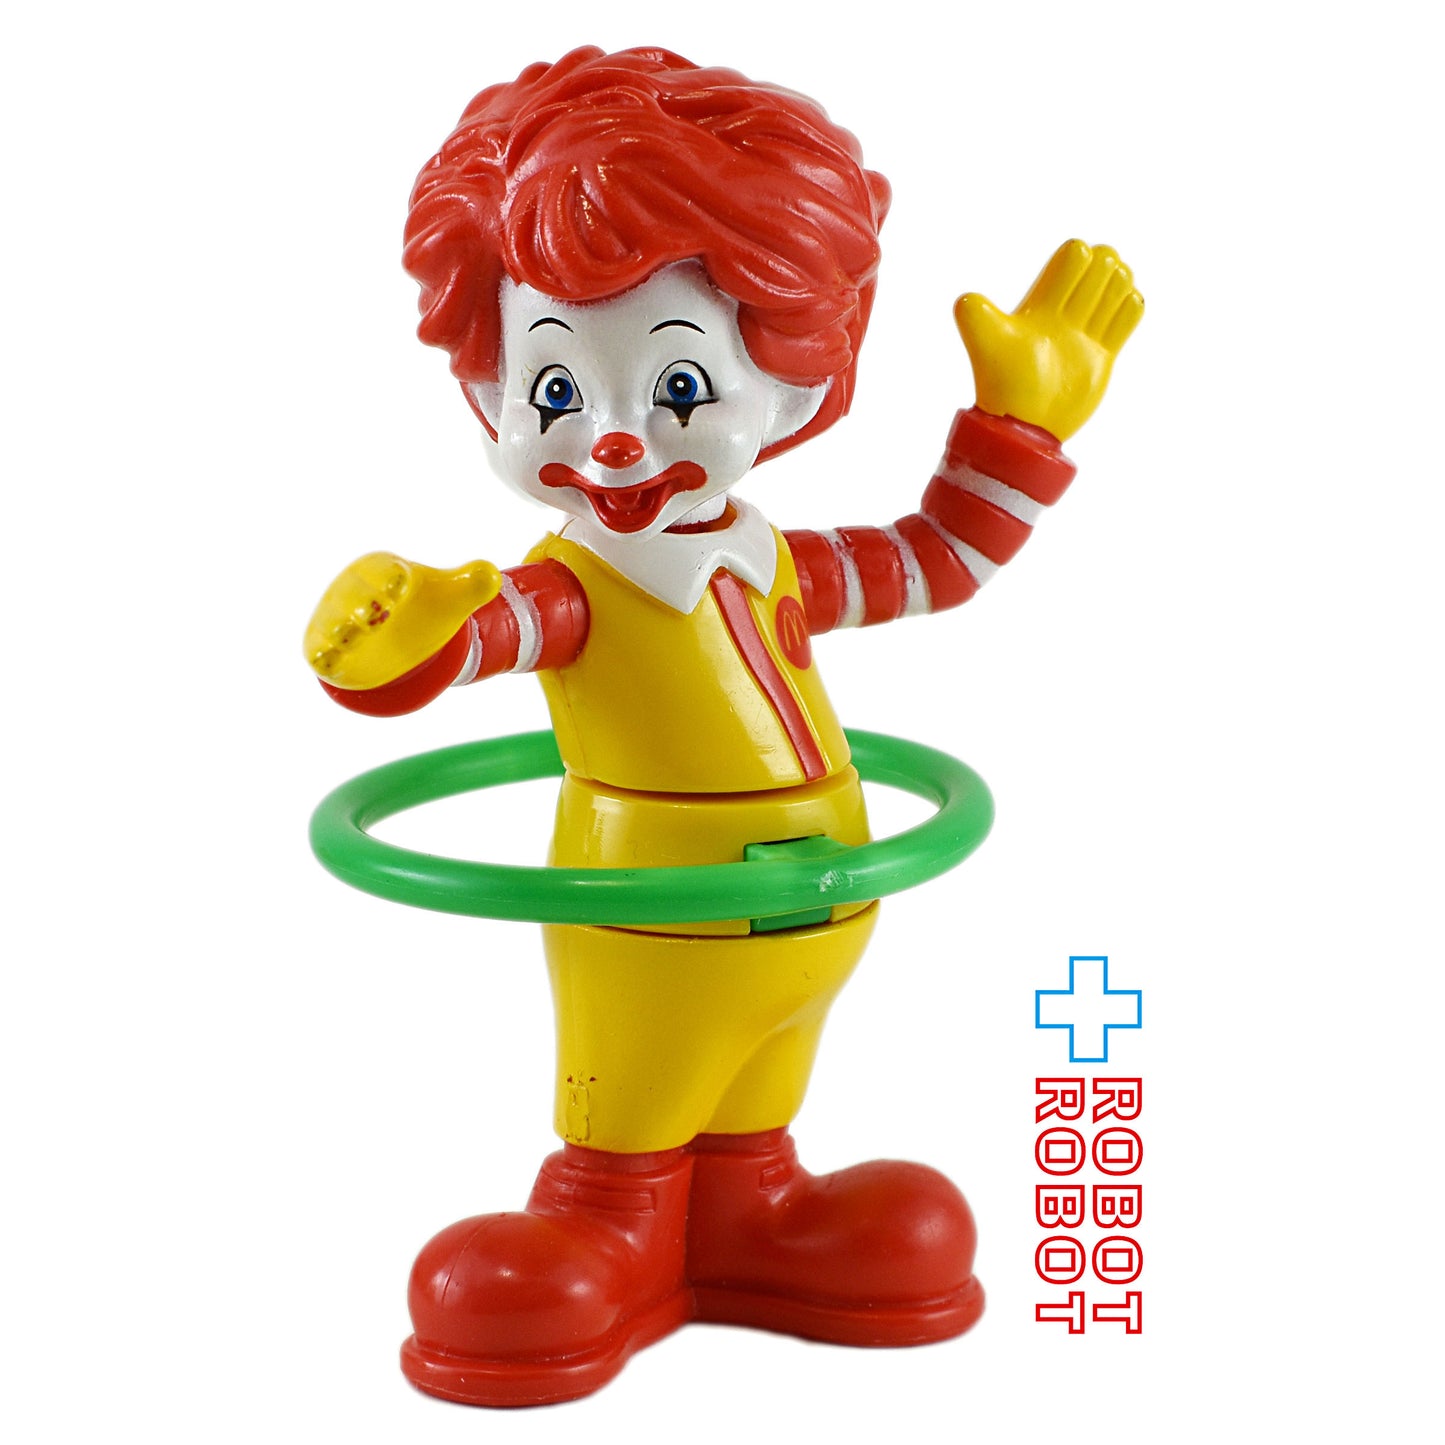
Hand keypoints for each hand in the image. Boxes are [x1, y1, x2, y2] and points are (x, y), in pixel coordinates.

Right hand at [304, 552, 501, 689]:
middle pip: (356, 596)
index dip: (393, 577)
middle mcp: (358, 593)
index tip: (402, 585)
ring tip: (350, 638)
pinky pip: (320, 650)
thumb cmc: (428, 608)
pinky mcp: (331, 648)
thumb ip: (473, 586)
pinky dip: (321, 654)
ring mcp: (342, 621)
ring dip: (339, 630)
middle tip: (371, 621)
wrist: (407, 636)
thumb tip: (493, 576)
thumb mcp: (455, 598)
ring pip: (335, 623)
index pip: (387, 570)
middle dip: (361, 606)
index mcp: (387, 571)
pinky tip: (327, 660)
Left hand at [953, 240, 1142, 440]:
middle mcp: (1065, 314)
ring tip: (1112, 301)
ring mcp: (1085, 334)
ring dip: (1120, 283)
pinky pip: (1127, 318)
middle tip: (1093, 294)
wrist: (1025, 426)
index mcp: (1041, 303)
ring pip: (1116, 287)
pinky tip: (1126, 308)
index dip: (1079, 256)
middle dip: (1104, 267)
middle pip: (1098, 266)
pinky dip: (1132, 307)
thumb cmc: (1005, 385)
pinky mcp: (1102, 356)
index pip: (1071, 257)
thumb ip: (977, 320)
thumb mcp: (989, 347)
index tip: (1074, 274)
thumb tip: (965, 299)